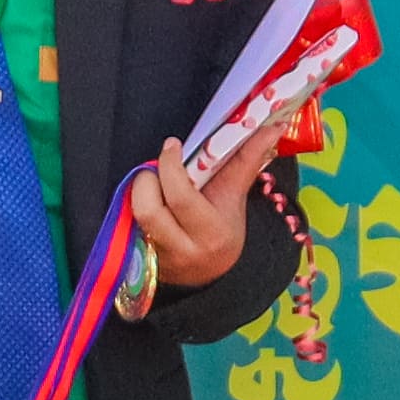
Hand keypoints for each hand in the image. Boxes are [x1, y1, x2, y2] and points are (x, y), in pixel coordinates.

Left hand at [132, 137, 263, 299]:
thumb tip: (272, 126)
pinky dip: (133, 208)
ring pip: (134, 219)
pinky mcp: (140, 263)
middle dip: (148, 179)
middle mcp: (184, 250)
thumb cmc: (224, 227)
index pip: (181, 197)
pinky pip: (127, 228)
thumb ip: (247, 160)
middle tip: (156, 168)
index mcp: (212, 233)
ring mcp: (159, 259)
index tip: (172, 145)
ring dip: (138, 193)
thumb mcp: (235, 197)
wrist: (212, 273)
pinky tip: (148, 204)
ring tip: (152, 185)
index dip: (170, 166)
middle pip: (149, 209)